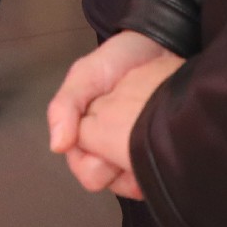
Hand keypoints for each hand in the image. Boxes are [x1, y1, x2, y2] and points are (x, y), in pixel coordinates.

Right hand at [49, 32, 179, 196]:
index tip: (113, 141)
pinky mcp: (161, 150)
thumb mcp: (86, 74)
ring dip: (144, 169)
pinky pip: (158, 176)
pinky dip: (163, 166)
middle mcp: (107, 149)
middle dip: (123, 167)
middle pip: (112, 183)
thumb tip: (57, 146)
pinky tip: (168, 149)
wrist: (161, 43)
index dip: (99, 161)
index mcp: (84, 137)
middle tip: (139, 140)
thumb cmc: (120, 58)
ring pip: (133, 183)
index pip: (87, 171)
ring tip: (157, 144)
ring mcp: (134, 152)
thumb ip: (65, 106)